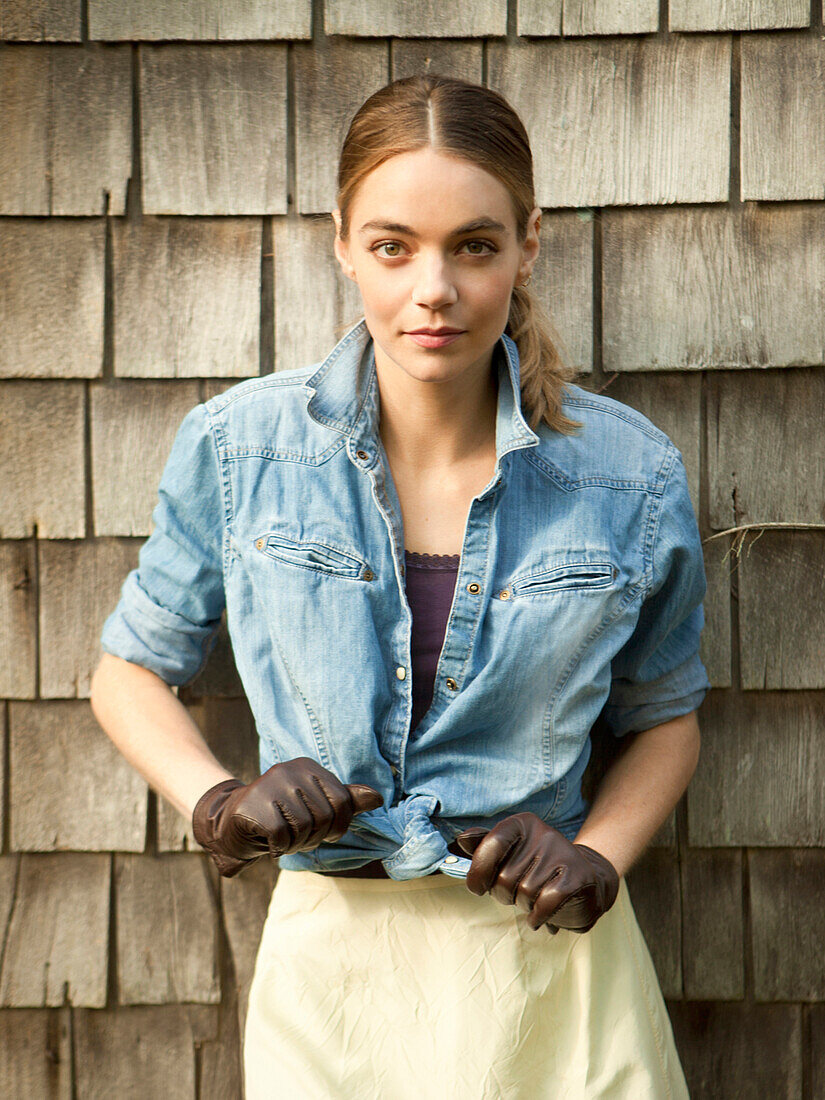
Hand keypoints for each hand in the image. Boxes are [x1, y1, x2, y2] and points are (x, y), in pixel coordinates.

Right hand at [192, 756, 383, 877]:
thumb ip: (346, 801)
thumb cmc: (282, 815)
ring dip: (296, 844)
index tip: (323, 832)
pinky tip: (270, 842)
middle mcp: (290, 770)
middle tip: (297, 837)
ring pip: (304, 827)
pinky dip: (280, 848)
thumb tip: (378, 798)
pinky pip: (283, 837)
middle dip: (314, 837)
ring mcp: (269, 784)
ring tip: (284, 838)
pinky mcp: (253, 804)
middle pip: (324, 816)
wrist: (232, 822)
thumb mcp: (316, 806)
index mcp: (309, 767)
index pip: (342, 801)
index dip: (338, 826)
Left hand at [455, 812, 618, 934]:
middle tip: (518, 894)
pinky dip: (539, 916)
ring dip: (525, 906)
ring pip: (525, 893)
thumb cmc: (537, 870)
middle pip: (505, 877)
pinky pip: (545, 903)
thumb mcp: (510, 854)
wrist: (586, 881)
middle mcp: (542, 833)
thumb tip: (461, 840)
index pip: (491, 844)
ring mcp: (562, 853)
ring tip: (535, 900)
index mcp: (522, 824)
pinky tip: (540, 917)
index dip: (479, 871)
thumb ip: (484, 847)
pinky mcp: (578, 876)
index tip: (478, 887)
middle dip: (506, 895)